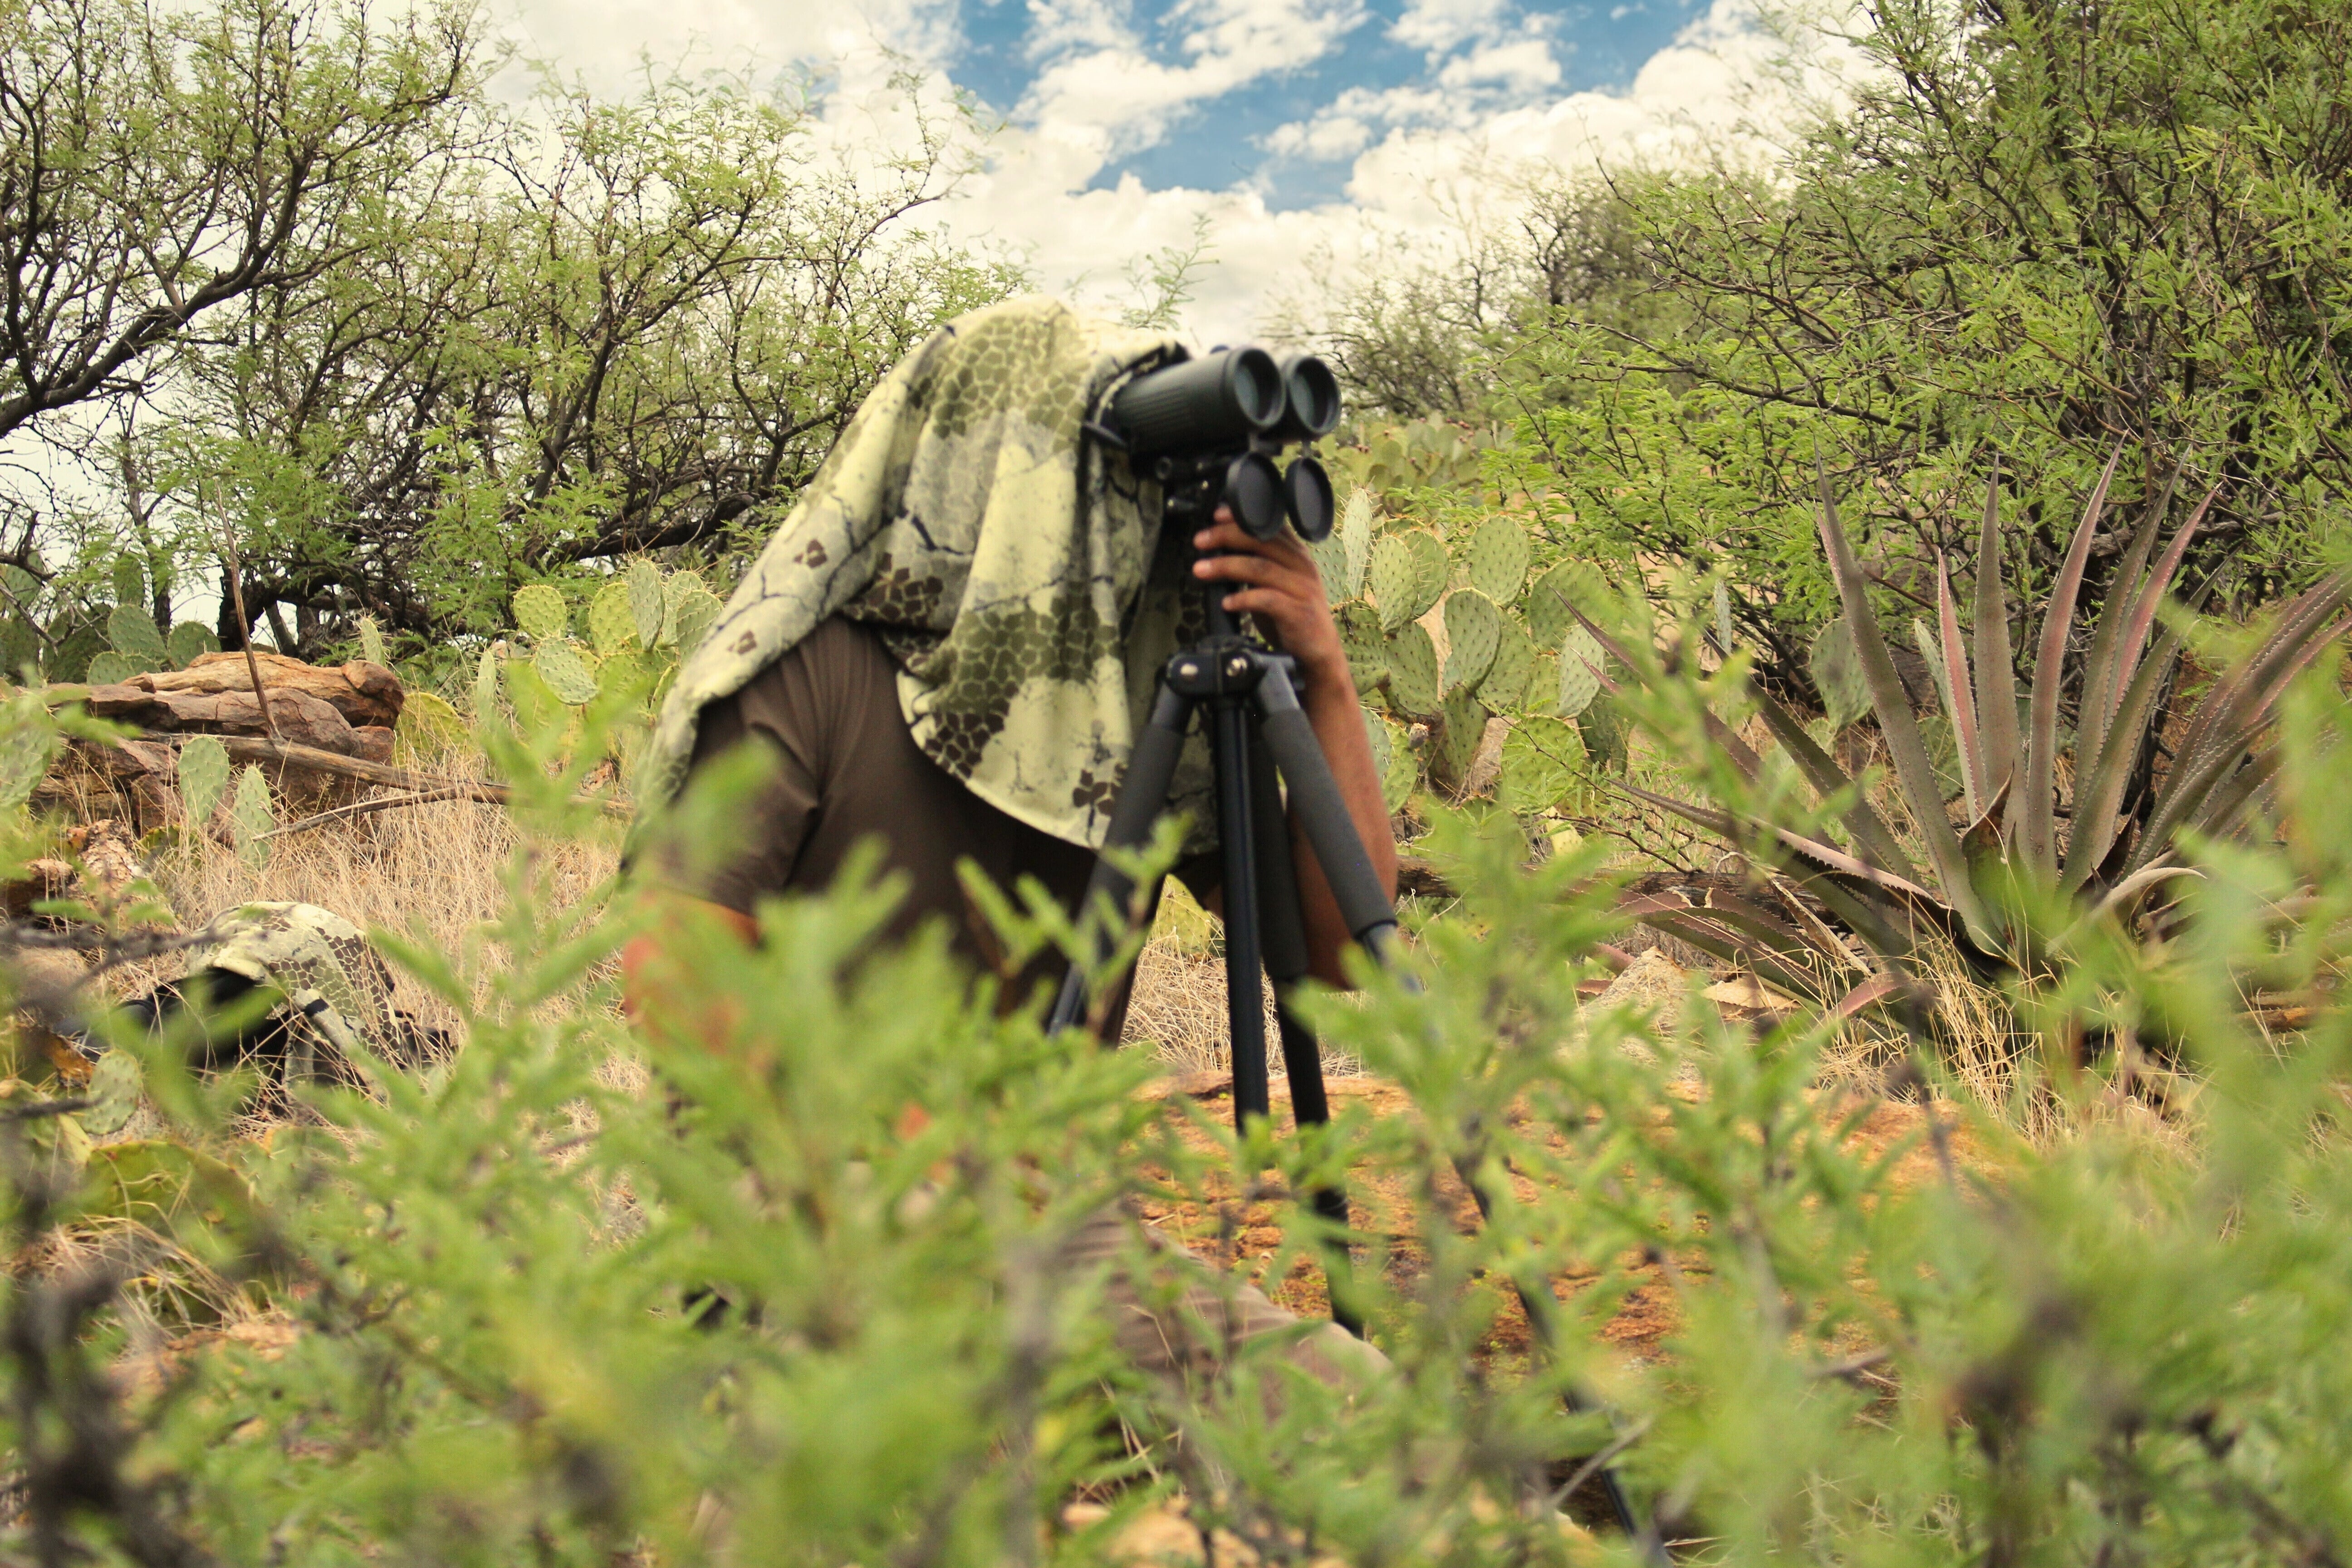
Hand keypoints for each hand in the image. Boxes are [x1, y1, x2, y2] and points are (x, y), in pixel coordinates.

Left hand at [1192, 507, 1349, 684]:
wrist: (1318, 651)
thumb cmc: (1291, 615)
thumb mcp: (1275, 584)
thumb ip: (1256, 565)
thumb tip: (1219, 550)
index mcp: (1296, 555)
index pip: (1270, 526)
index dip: (1242, 518)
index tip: (1216, 515)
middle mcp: (1302, 566)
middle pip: (1262, 541)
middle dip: (1227, 537)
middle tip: (1200, 541)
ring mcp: (1302, 588)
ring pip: (1261, 567)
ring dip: (1226, 566)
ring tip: (1201, 570)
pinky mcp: (1299, 612)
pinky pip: (1268, 599)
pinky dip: (1243, 599)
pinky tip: (1226, 603)